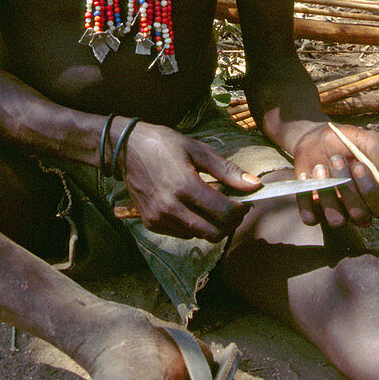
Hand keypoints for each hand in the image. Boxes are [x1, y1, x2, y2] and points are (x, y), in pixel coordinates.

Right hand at [117, 122, 261, 241]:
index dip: (241, 210)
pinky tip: (192, 207)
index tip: (245, 201)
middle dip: (230, 223)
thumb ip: (227, 170)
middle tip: (233, 208)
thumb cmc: (163, 144)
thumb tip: (254, 185)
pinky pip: (182, 233)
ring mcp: (159, 218)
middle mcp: (171, 207)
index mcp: (185, 186)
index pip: (224, 212)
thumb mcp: (197, 150)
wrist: (124, 149)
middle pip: (214, 232)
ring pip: (198, 235)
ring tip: (211, 204)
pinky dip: (193, 225)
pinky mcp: (151, 224)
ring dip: (212, 224)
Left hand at [291, 123, 378, 228]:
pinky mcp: (315, 212)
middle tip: (337, 159)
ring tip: (320, 166)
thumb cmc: (346, 141)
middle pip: (359, 214)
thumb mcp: (365, 139)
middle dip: (347, 187)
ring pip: (336, 219)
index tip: (360, 166)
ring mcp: (337, 212)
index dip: (371, 191)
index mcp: (378, 194)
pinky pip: (311, 218)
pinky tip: (306, 175)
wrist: (315, 139)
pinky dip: (306, 198)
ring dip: (327, 193)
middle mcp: (360, 209)